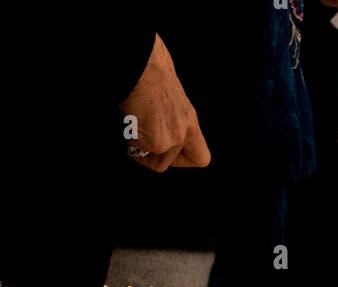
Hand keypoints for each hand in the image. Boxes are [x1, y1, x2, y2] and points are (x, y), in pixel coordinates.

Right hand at [119, 34, 210, 172]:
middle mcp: (186, 132)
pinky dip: (129, 142)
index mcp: (191, 121)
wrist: (141, 63)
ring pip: (156, 163)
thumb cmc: (148, 70)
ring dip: (140, 149)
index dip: (182, 160)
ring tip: (132, 127)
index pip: (200, 158)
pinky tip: (127, 124)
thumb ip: (170, 120)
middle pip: (170, 162)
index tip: (167, 152)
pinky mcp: (157, 142)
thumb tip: (155, 128)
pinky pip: (139, 153)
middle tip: (140, 138)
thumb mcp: (168, 100)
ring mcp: (173, 139)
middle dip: (152, 154)